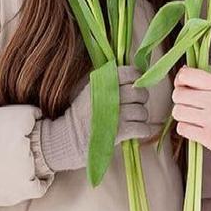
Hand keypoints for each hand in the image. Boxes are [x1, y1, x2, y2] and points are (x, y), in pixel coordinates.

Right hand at [39, 66, 158, 172]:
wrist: (67, 136)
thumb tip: (132, 75)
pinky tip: (136, 131)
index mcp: (103, 82)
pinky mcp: (118, 132)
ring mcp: (115, 114)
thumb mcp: (89, 89)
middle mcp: (110, 95)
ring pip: (142, 111)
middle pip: (139, 93)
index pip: (130, 73)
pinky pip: (142, 128)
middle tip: (134, 105)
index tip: (135, 85)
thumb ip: (107, 80)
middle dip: (141, 99)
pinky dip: (143, 131)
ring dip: (140, 117)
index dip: (137, 78)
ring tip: (133, 120)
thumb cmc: (80, 112)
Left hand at [172, 67, 210, 172]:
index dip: (180, 80)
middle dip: (179, 99)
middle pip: (179, 94)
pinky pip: (183, 128)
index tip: (183, 85)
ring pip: (178, 111)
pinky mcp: (209, 138)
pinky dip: (186, 129)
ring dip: (181, 115)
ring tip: (191, 116)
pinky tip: (195, 128)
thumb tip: (188, 69)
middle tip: (187, 103)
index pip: (188, 75)